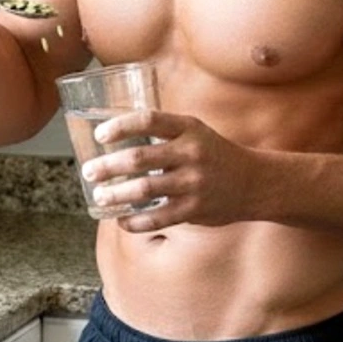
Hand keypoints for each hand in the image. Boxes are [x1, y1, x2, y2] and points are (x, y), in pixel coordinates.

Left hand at [80, 109, 263, 232]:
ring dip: (116, 193)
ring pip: (145, 189)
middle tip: (88, 170)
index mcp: (188, 128)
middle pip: (140, 158)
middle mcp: (191, 154)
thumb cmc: (213, 153)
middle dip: (108, 165)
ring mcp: (193, 183)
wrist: (255, 182)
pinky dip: (135, 221)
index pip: (149, 120)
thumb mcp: (194, 131)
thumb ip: (162, 131)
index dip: (120, 126)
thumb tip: (114, 132)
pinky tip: (120, 219)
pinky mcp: (195, 210)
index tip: (99, 135)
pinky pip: (158, 218)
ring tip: (99, 194)